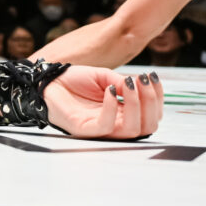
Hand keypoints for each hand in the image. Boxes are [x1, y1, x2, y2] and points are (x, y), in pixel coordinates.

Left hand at [42, 67, 162, 138]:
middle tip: (143, 80)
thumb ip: (121, 82)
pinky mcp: (86, 129)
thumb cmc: (75, 80)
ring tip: (129, 84)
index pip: (151, 115)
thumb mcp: (103, 76)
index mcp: (123, 113)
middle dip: (151, 102)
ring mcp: (101, 129)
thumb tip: (138, 86)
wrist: (48, 81)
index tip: (153, 76)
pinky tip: (109, 90)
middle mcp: (116, 124)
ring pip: (132, 130)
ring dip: (136, 105)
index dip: (157, 97)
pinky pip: (106, 126)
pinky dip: (112, 108)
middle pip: (148, 126)